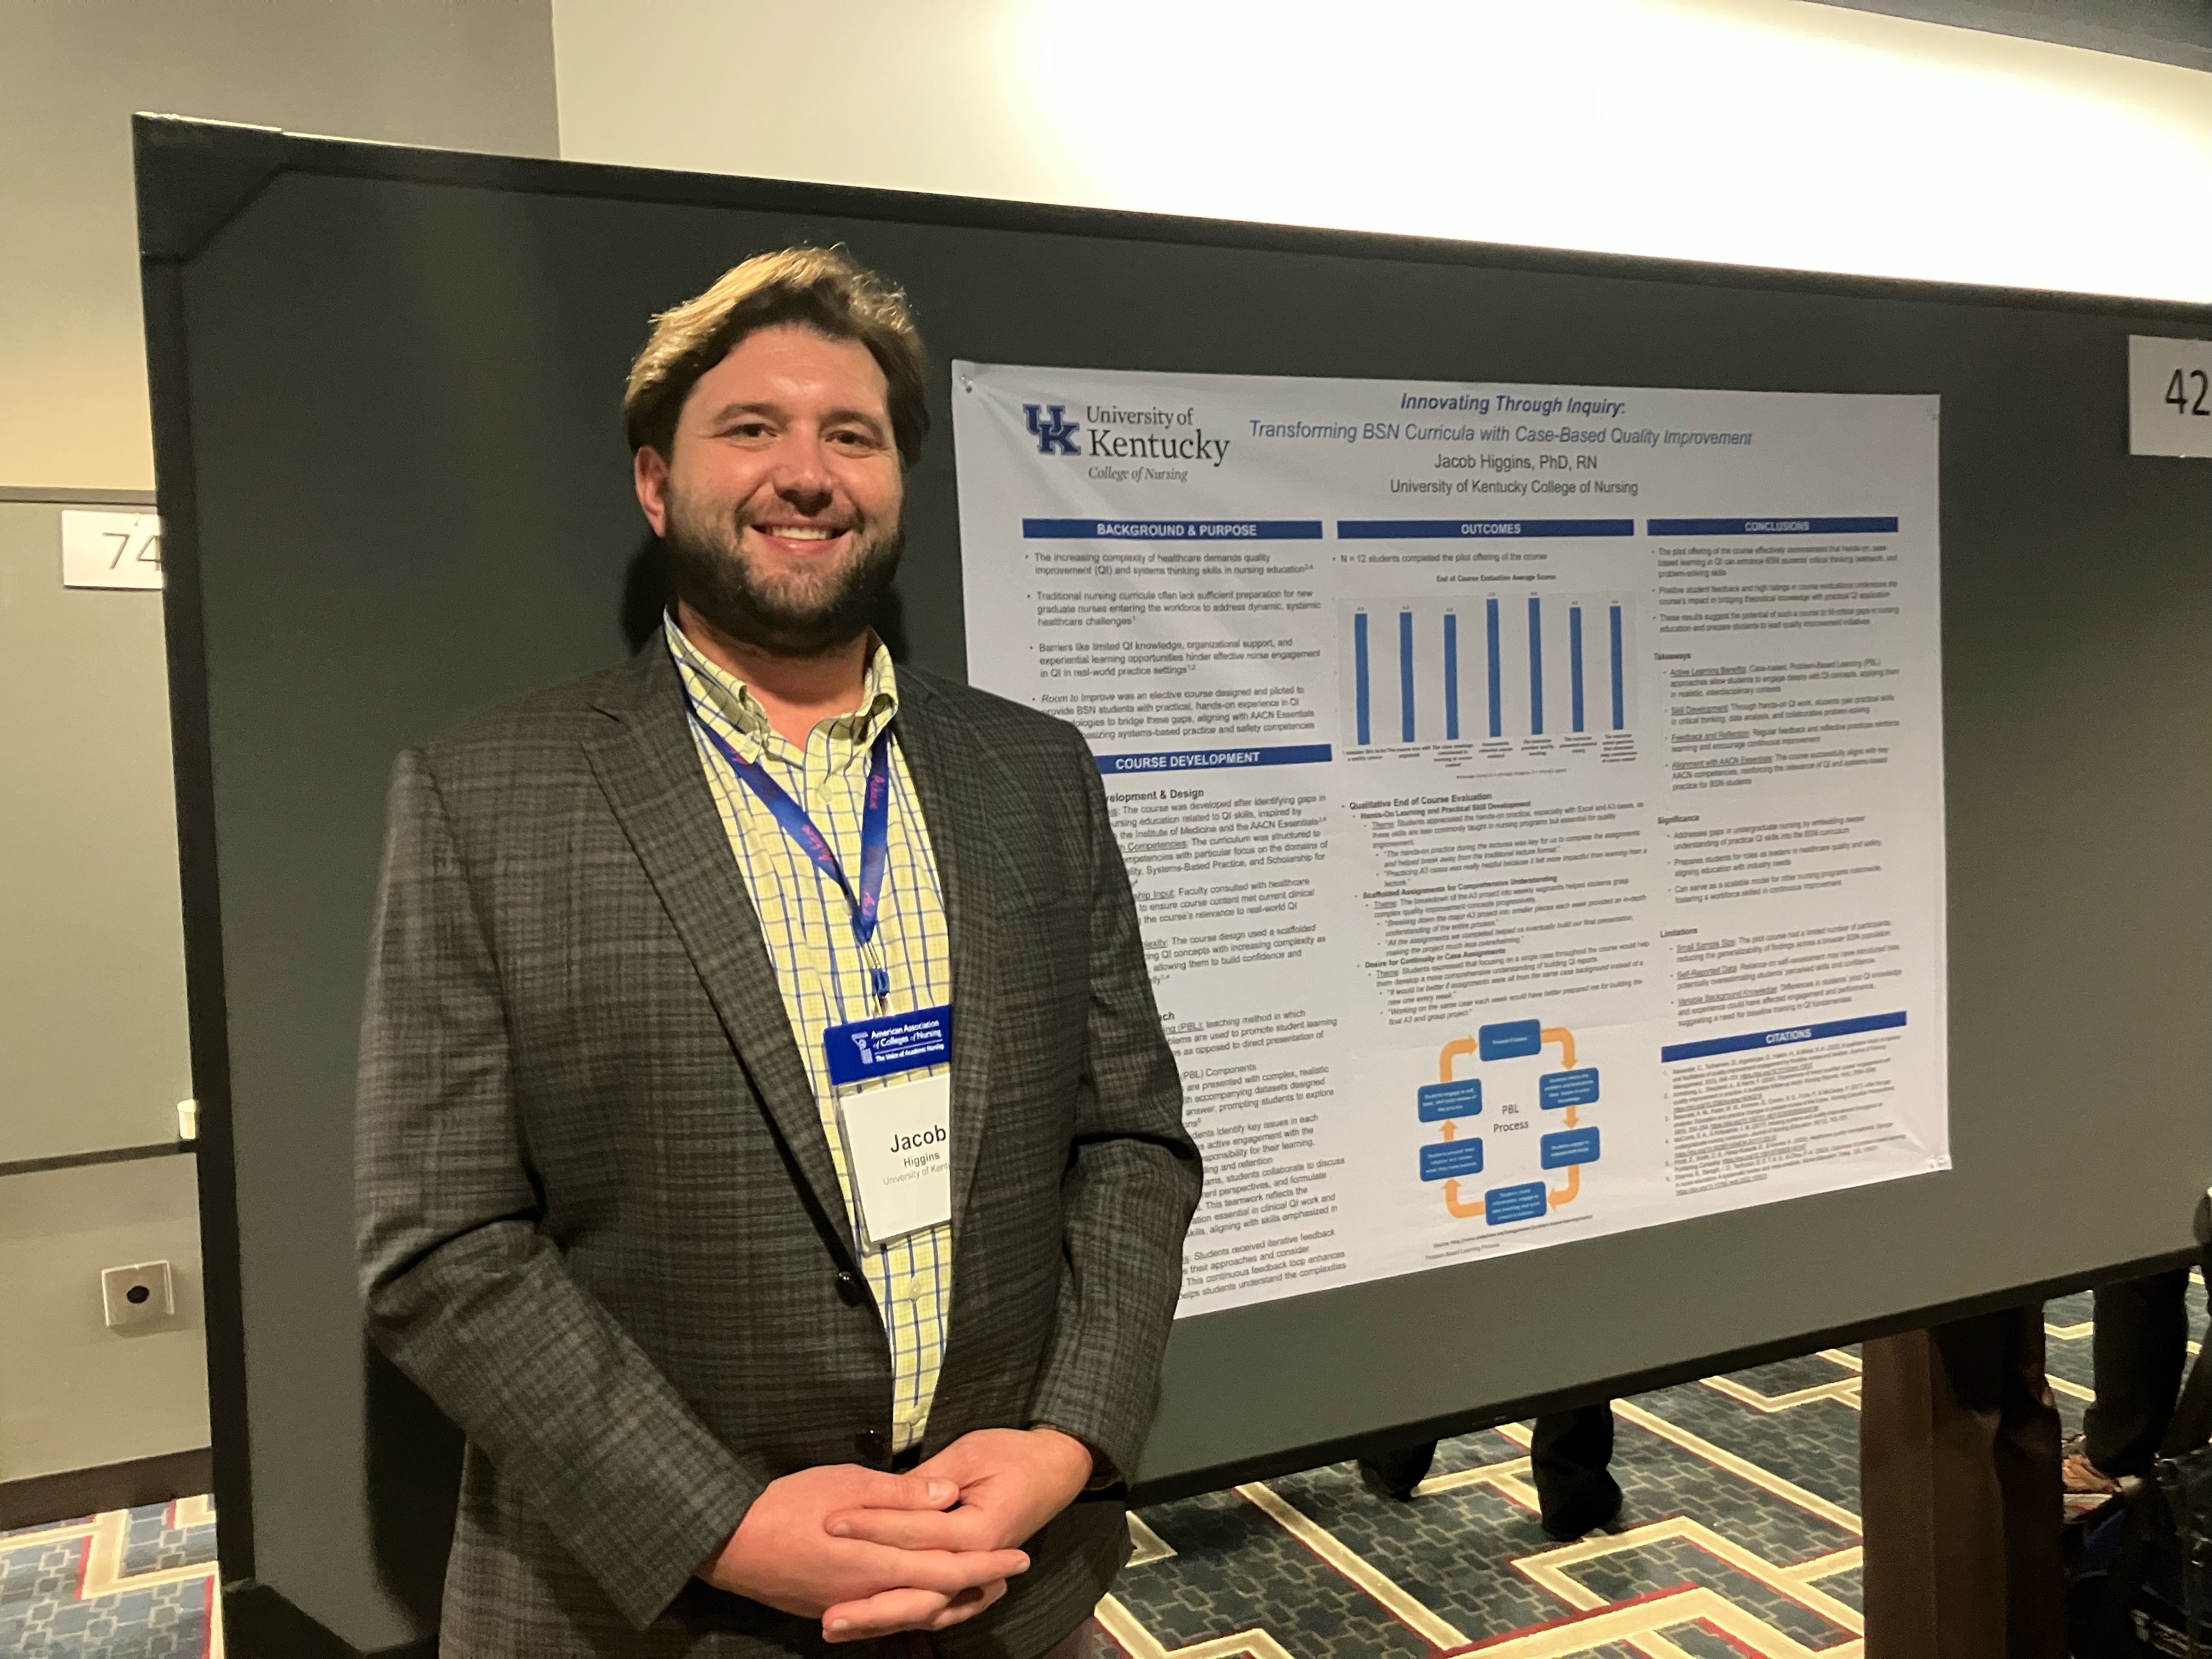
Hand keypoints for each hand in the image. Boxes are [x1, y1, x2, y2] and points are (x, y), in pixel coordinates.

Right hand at [695, 1463, 1028, 1636]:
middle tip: (1012, 1575)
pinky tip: (926, 1599)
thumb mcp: (849, 1483)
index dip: (986, 1563)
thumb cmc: (788, 1502)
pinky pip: (888, 1616)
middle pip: (938, 1598)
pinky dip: (917, 1609)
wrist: (730, 1542)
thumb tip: (949, 1496)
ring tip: (983, 1590)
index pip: (947, 1567)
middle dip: (978, 1586)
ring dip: (952, 1602)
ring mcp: (850, 1607)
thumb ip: (903, 1495)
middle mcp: (870, 1593)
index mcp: (878, 1561)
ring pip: (914, 1613)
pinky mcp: (832, 1609)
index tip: (1019, 1556)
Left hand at [817, 1429, 1092, 1639]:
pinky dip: (903, 1618)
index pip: (916, 1532)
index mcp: (978, 1530)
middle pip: (919, 1592)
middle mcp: (977, 1561)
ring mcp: (975, 1575)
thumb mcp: (969, 1454)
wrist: (1055, 1468)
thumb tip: (887, 1494)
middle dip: (871, 1606)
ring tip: (837, 1627)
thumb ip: (928, 1479)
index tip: (832, 1523)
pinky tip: (870, 1625)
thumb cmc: (1013, 1455)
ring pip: (925, 1609)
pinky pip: (936, 1607)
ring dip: (881, 1621)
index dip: (871, 1526)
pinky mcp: (971, 1578)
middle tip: (828, 1615)